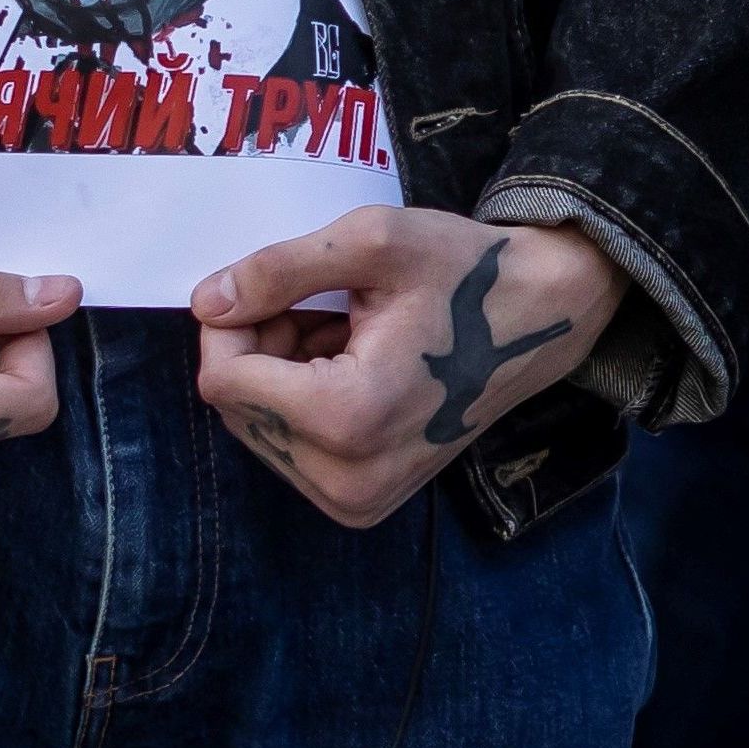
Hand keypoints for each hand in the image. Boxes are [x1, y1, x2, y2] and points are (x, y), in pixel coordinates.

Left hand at [194, 210, 626, 531]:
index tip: (282, 285)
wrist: (543, 318)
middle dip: (261, 349)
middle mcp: (347, 478)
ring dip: (281, 375)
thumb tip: (205, 303)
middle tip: (325, 308)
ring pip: (257, 430)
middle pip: (236, 408)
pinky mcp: (362, 505)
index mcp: (349, 416)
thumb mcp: (374, 242)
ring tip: (348, 337)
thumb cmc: (466, 271)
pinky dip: (304, 404)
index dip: (235, 320)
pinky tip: (355, 369)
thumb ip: (278, 270)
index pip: (223, 378)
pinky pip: (290, 451)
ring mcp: (356, 501)